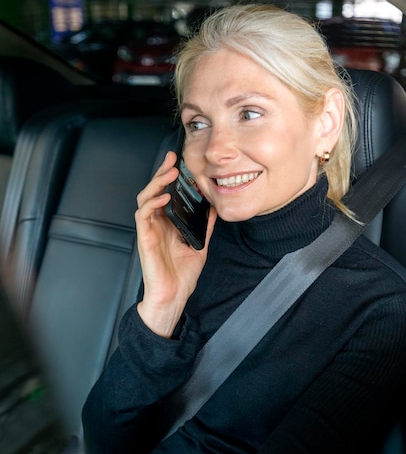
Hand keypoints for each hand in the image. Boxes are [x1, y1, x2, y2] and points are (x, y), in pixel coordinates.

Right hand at [135, 151, 216, 336]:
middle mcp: (157, 224)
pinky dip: (151, 203)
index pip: (166, 193)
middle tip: (172, 158)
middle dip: (162, 172)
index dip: (170, 177)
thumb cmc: (182, 275)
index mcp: (168, 223)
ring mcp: (149, 230)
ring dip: (156, 183)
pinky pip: (143, 215)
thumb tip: (214, 208)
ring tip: (168, 172)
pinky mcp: (145, 238)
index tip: (180, 162)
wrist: (173, 296)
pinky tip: (163, 196)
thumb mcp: (199, 244)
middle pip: (154, 190)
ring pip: (145, 198)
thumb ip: (205, 226)